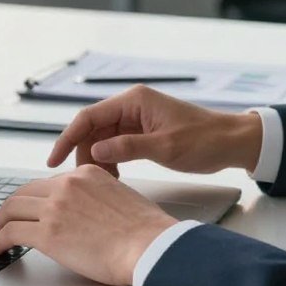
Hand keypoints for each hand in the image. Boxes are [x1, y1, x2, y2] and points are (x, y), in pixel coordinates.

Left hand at [0, 165, 176, 285]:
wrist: (150, 245)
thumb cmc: (144, 230)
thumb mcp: (120, 196)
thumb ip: (97, 197)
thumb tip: (85, 214)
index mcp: (86, 174)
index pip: (48, 183)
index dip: (34, 200)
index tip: (29, 212)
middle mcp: (67, 185)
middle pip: (23, 192)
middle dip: (9, 209)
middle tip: (3, 223)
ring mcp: (55, 208)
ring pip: (10, 210)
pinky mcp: (48, 233)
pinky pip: (10, 233)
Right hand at [46, 85, 262, 176]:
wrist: (232, 142)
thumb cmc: (205, 141)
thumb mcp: (165, 148)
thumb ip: (128, 148)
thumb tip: (95, 152)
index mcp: (134, 101)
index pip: (88, 117)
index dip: (67, 138)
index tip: (53, 161)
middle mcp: (132, 106)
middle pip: (92, 128)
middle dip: (83, 154)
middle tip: (82, 181)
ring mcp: (137, 119)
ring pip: (102, 139)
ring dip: (97, 160)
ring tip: (102, 183)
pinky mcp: (143, 132)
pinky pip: (116, 145)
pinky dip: (110, 161)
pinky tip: (114, 179)